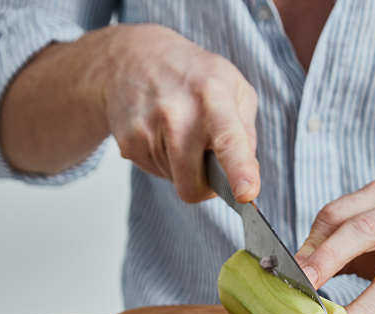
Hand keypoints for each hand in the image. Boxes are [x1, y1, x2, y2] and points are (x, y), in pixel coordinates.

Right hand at [93, 24, 259, 202]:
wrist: (133, 58)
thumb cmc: (192, 76)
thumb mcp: (234, 88)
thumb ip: (246, 133)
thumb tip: (247, 175)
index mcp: (213, 96)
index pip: (229, 141)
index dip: (239, 171)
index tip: (246, 194)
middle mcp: (177, 114)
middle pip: (193, 184)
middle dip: (203, 184)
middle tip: (206, 159)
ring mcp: (147, 129)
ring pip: (174, 181)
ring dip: (182, 166)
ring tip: (177, 130)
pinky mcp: (127, 143)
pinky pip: (155, 172)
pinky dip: (163, 161)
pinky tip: (160, 132)